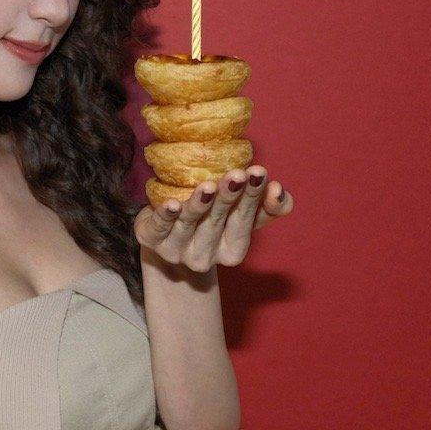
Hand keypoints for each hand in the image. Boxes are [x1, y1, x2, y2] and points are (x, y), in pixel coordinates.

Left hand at [134, 165, 293, 270]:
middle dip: (229, 198)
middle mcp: (205, 256)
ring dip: (199, 206)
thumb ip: (267, 205)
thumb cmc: (210, 218)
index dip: (253, 199)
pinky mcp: (151, 240)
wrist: (164, 231)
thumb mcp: (241, 212)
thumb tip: (279, 190)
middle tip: (238, 175)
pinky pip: (158, 228)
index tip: (260, 174)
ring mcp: (175, 251)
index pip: (245, 222)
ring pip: (189, 225)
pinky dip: (165, 215)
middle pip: (218, 223)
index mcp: (231, 249)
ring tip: (208, 186)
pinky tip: (172, 204)